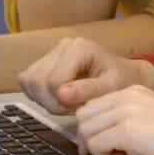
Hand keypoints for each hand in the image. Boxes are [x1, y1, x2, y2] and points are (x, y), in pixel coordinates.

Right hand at [17, 36, 153, 115]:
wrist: (126, 76)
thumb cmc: (123, 82)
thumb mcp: (112, 89)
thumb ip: (88, 91)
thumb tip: (61, 94)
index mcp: (80, 48)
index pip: (54, 81)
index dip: (62, 102)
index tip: (80, 108)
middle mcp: (64, 45)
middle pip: (37, 81)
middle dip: (52, 103)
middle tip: (73, 109)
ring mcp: (53, 51)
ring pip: (29, 81)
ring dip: (44, 100)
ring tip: (67, 104)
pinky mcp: (45, 61)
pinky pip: (27, 81)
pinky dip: (39, 95)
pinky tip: (58, 99)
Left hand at [76, 85, 153, 154]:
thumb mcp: (151, 115)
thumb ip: (127, 118)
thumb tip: (101, 136)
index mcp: (133, 90)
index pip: (93, 104)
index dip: (93, 127)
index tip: (104, 144)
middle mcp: (127, 95)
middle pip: (84, 115)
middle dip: (90, 138)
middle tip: (109, 152)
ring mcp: (126, 110)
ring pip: (86, 130)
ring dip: (97, 150)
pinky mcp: (128, 129)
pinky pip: (96, 144)